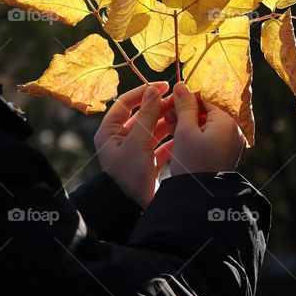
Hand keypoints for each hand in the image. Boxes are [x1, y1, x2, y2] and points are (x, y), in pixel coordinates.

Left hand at [94, 82, 174, 208]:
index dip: (144, 92)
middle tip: (180, 100)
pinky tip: (186, 133)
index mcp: (109, 131)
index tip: (164, 86)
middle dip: (161, 108)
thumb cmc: (128, 174)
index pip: (125, 103)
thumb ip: (147, 115)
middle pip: (143, 116)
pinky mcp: (148, 163)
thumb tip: (153, 89)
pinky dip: (173, 140)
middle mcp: (120, 139)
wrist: (130, 209)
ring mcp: (135, 151)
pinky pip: (161, 146)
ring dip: (169, 123)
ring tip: (186, 115)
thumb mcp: (137, 141)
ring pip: (154, 130)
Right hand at [160, 82, 244, 176]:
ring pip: (207, 122)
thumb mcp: (185, 131)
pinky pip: (210, 135)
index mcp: (227, 121)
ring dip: (188, 121)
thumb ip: (184, 106)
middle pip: (208, 110)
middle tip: (167, 116)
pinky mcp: (224, 152)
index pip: (206, 98)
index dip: (186, 97)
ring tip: (170, 126)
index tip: (169, 101)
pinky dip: (195, 133)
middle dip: (186, 110)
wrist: (201, 197)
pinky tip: (179, 137)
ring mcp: (230, 142)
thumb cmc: (192, 162)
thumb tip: (181, 85)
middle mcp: (233, 130)